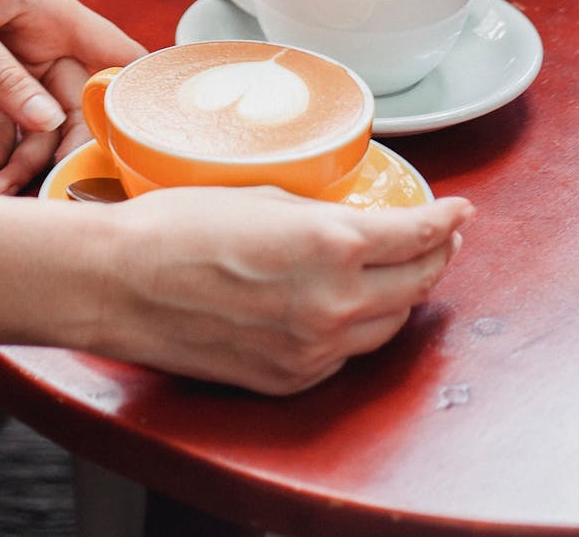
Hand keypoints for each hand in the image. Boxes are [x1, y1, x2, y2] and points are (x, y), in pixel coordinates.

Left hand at [0, 0, 145, 191]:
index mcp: (46, 8)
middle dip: (66, 143)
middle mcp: (37, 35)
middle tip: (52, 183)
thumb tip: (49, 120)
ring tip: (1, 186)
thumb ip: (1, 75)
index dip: (130, 95)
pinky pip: (1, 121)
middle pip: (77, 99)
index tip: (129, 142)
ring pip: (38, 118)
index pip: (113, 52)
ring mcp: (8, 58)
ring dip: (27, 155)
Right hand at [87, 186, 473, 393]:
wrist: (118, 284)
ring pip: (388, 326)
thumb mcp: (263, 198)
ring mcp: (313, 350)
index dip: (448, 221)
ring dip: (402, 296)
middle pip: (417, 285)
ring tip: (401, 271)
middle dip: (436, 257)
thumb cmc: (176, 227)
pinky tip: (348, 306)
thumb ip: (321, 216)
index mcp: (330, 245)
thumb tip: (352, 224)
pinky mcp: (289, 379)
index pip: (417, 236)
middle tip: (442, 238)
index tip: (460, 211)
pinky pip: (345, 355)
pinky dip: (358, 328)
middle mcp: (333, 304)